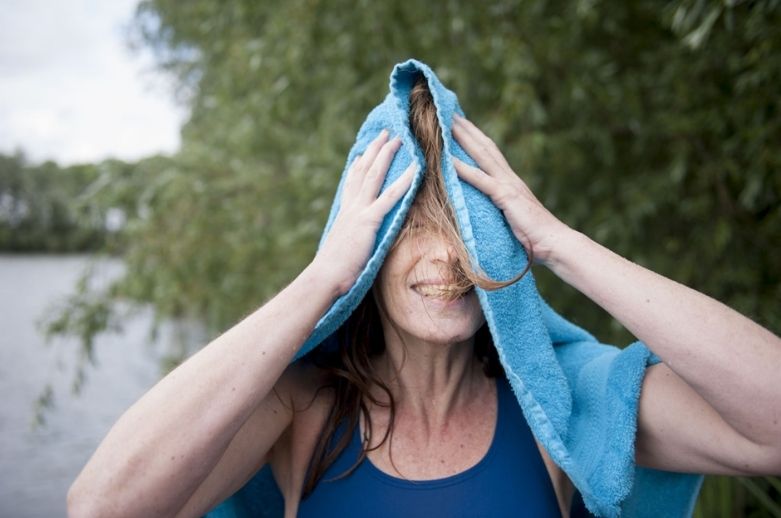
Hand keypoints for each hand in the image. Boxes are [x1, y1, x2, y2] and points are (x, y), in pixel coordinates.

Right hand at [314, 130, 416, 295]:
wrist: (325, 277)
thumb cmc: (333, 271)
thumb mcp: (344, 249)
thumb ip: (351, 240)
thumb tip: (353, 243)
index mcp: (344, 214)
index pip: (352, 183)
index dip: (358, 166)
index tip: (364, 153)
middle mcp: (351, 207)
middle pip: (363, 171)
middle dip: (375, 151)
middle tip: (386, 134)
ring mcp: (359, 211)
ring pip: (374, 176)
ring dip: (387, 155)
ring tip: (399, 140)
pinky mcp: (369, 221)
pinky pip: (390, 197)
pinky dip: (404, 181)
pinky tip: (415, 168)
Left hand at [451, 114, 569, 265]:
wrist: (554, 243)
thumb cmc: (535, 238)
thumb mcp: (512, 219)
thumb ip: (502, 210)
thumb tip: (490, 211)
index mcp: (510, 182)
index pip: (490, 153)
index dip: (475, 137)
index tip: (460, 123)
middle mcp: (509, 178)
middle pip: (484, 146)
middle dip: (466, 128)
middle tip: (448, 111)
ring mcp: (508, 185)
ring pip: (481, 155)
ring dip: (463, 138)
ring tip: (445, 123)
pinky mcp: (506, 196)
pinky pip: (480, 179)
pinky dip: (463, 168)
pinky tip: (448, 159)